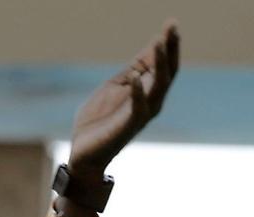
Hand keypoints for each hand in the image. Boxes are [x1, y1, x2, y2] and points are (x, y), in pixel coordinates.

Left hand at [67, 21, 180, 178]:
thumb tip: (151, 46)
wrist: (83, 154)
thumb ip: (132, 70)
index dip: (167, 44)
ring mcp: (142, 114)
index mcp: (146, 92)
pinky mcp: (128, 126)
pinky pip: (138, 107)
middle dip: (170, 49)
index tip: (171, 23)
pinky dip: (136, 90)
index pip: (162, 65)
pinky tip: (133, 76)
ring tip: (157, 43)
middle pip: (168, 72)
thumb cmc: (98, 122)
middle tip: (172, 27)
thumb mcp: (114, 88)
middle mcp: (150, 102)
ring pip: (159, 86)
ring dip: (159, 63)